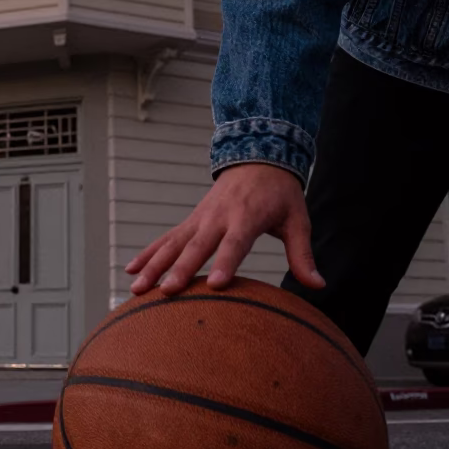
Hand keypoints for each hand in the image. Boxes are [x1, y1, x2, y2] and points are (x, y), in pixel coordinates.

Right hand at [125, 163, 325, 295]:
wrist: (257, 157)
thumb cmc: (281, 195)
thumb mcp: (297, 221)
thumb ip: (302, 255)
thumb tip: (318, 285)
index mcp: (246, 218)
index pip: (235, 244)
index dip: (225, 263)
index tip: (214, 285)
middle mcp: (218, 218)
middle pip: (197, 247)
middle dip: (180, 270)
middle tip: (167, 292)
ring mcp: (199, 219)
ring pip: (173, 245)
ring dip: (153, 266)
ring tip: (136, 289)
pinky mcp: (190, 221)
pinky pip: (165, 239)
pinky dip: (147, 254)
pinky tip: (131, 271)